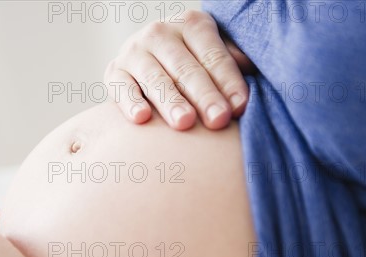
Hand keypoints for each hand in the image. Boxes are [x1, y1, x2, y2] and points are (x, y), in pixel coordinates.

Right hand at [105, 10, 254, 130]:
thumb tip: (251, 69)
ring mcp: (134, 51)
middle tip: (218, 120)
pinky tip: (142, 118)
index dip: (228, 82)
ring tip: (185, 123)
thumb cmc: (193, 62)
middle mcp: (160, 32)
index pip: (213, 55)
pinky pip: (121, 88)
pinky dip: (130, 103)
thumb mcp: (213, 53)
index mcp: (191, 24)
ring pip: (155, 79)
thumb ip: (232, 61)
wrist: (149, 58)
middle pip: (186, 69)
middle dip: (204, 96)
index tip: (239, 107)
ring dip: (171, 102)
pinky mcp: (113, 71)